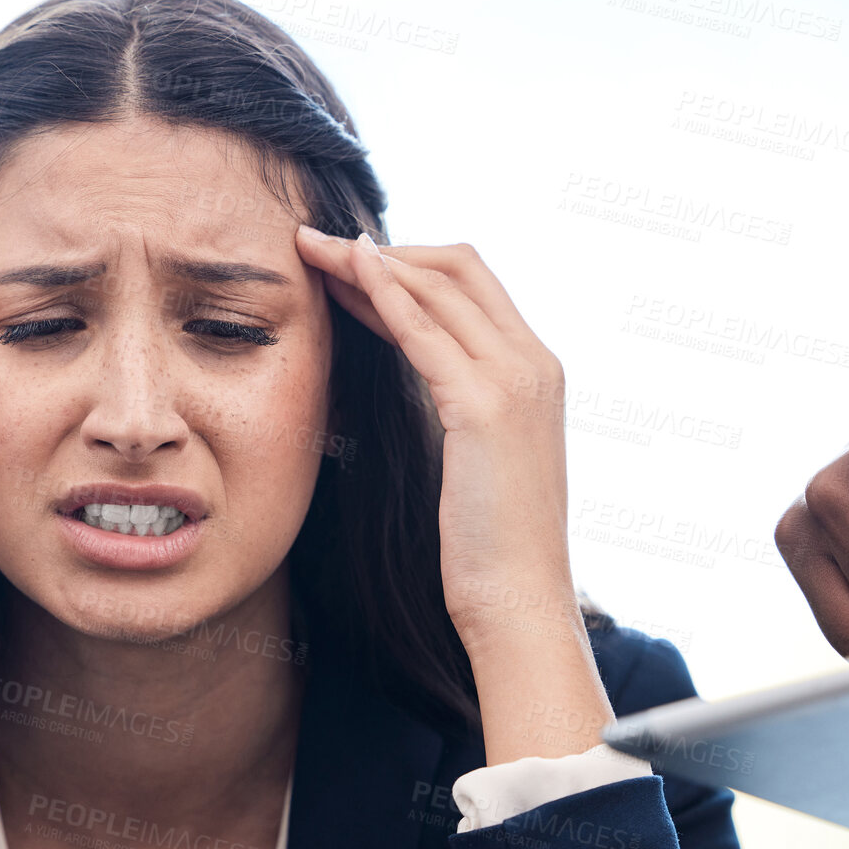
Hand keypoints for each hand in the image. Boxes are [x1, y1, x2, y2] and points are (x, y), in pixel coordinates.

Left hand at [294, 225, 610, 760]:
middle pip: (457, 266)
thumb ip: (459, 409)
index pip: (472, 284)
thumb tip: (418, 385)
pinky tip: (342, 280)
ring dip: (366, 261)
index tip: (347, 264)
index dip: (407, 264)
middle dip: (383, 247)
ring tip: (311, 251)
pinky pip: (425, 330)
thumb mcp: (479, 461)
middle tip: (317, 245)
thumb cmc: (490, 548)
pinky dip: (382, 294)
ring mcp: (516, 380)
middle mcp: (536, 362)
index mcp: (537, 372)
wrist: (520, 603)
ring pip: (436, 286)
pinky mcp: (485, 407)